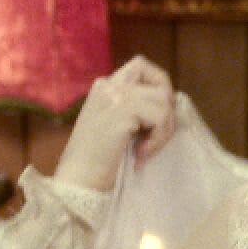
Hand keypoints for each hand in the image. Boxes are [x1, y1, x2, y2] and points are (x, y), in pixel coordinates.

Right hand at [53, 56, 177, 191]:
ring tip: (145, 150)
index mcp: (104, 87)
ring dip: (164, 131)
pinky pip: (161, 118)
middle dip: (167, 109)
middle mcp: (108, 85)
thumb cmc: (96, 161)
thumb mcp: (115, 125)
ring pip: (164, 101)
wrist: (78, 181)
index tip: (153, 119)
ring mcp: (114, 96)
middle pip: (159, 79)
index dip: (158, 88)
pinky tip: (140, 155)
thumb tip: (169, 103)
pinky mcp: (122, 111)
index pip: (141, 67)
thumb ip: (134, 108)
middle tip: (155, 136)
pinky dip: (158, 140)